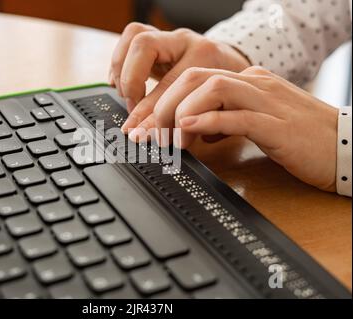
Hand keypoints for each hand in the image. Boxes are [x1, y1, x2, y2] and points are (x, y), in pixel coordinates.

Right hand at [109, 23, 250, 133]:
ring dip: (121, 67)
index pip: (168, 83)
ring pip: (134, 34)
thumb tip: (148, 136)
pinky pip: (129, 38)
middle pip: (144, 45)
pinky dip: (119, 62)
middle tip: (131, 106)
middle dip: (130, 80)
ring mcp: (169, 38)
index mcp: (203, 56)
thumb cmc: (224, 88)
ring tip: (124, 94)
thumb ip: (184, 119)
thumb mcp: (212, 106)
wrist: (232, 66)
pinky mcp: (157, 41)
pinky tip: (120, 83)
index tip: (138, 131)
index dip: (148, 110)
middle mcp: (184, 41)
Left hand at [149, 66, 337, 191]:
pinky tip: (190, 132)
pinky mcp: (278, 125)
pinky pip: (238, 116)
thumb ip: (225, 120)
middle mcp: (255, 84)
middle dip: (166, 104)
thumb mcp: (256, 123)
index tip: (152, 126)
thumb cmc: (301, 138)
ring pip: (214, 88)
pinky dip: (208, 122)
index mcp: (249, 82)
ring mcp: (268, 101)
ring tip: (169, 138)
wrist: (348, 147)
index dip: (166, 100)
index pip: (196, 79)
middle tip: (152, 133)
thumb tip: (193, 129)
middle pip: (197, 78)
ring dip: (181, 112)